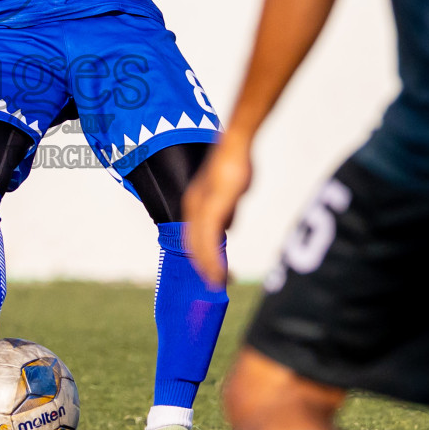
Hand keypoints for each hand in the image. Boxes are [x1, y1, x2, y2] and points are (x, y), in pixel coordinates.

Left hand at [182, 139, 254, 288]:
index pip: (194, 236)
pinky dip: (212, 260)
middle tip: (215, 284)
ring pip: (199, 247)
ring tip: (217, 284)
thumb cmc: (235, 164)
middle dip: (203, 266)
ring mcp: (200, 208)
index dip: (201, 255)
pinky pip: (209, 241)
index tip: (210, 271)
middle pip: (192, 245)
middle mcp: (193, 207)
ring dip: (207, 268)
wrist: (236, 146)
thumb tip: (227, 227)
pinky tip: (219, 272)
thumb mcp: (230, 193)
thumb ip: (227, 210)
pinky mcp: (212, 208)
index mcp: (195, 204)